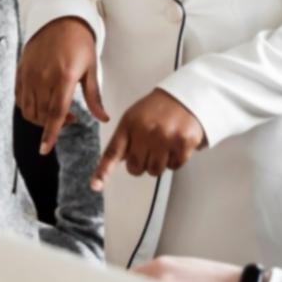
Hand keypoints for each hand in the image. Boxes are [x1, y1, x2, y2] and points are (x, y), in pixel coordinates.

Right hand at [16, 17, 107, 153]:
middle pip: (42, 115)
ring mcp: (29, 74)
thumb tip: (103, 118)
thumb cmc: (79, 43)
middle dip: (53, 125)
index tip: (44, 150)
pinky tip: (40, 103)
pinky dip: (28, 107)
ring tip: (55, 112)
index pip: (55, 113)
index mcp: (64, 77)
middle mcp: (43, 77)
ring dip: (40, 119)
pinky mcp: (21, 71)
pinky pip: (20, 98)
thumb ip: (94, 97)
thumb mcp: (91, 68)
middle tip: (69, 118)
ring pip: (29, 109)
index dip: (50, 134)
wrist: (59, 19)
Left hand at [90, 89, 204, 189]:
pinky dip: (176, 159)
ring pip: (155, 170)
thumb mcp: (135, 117)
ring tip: (164, 145)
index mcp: (129, 123)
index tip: (96, 185)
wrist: (185, 96)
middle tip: (149, 150)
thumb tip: (119, 162)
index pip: (113, 151)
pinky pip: (174, 166)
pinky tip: (176, 144)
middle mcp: (146, 130)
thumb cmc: (157, 109)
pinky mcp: (184, 142)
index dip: (103, 171)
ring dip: (159, 163)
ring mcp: (165, 137)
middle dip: (141, 164)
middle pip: (136, 168)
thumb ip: (125, 139)